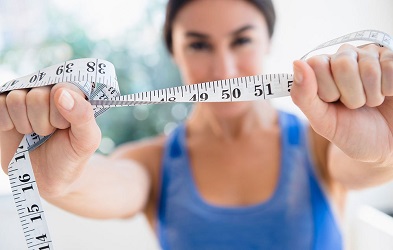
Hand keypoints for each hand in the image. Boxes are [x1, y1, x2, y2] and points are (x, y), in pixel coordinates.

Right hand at [0, 83, 100, 197]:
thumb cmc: (71, 155)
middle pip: (37, 96)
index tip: (65, 127)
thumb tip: (60, 92)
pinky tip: (16, 130)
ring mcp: (25, 97)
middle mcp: (48, 90)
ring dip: (25, 124)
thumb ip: (83, 115)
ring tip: (35, 133)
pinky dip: (7, 122)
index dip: (60, 115)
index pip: (61, 89)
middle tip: (49, 133)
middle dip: (43, 123)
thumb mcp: (87, 139)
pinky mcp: (5, 107)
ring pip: (16, 99)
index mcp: (72, 92)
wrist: (48, 177)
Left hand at [291, 44, 392, 162]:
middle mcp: (344, 56)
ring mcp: (370, 55)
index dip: (326, 90)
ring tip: (372, 102)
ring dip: (372, 96)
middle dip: (350, 95)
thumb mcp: (322, 121)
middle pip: (342, 64)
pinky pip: (391, 67)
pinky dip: (389, 90)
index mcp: (322, 69)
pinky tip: (387, 94)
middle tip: (355, 105)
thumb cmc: (351, 132)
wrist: (385, 144)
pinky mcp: (392, 58)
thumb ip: (304, 96)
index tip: (333, 102)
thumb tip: (297, 63)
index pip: (316, 64)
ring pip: (369, 68)